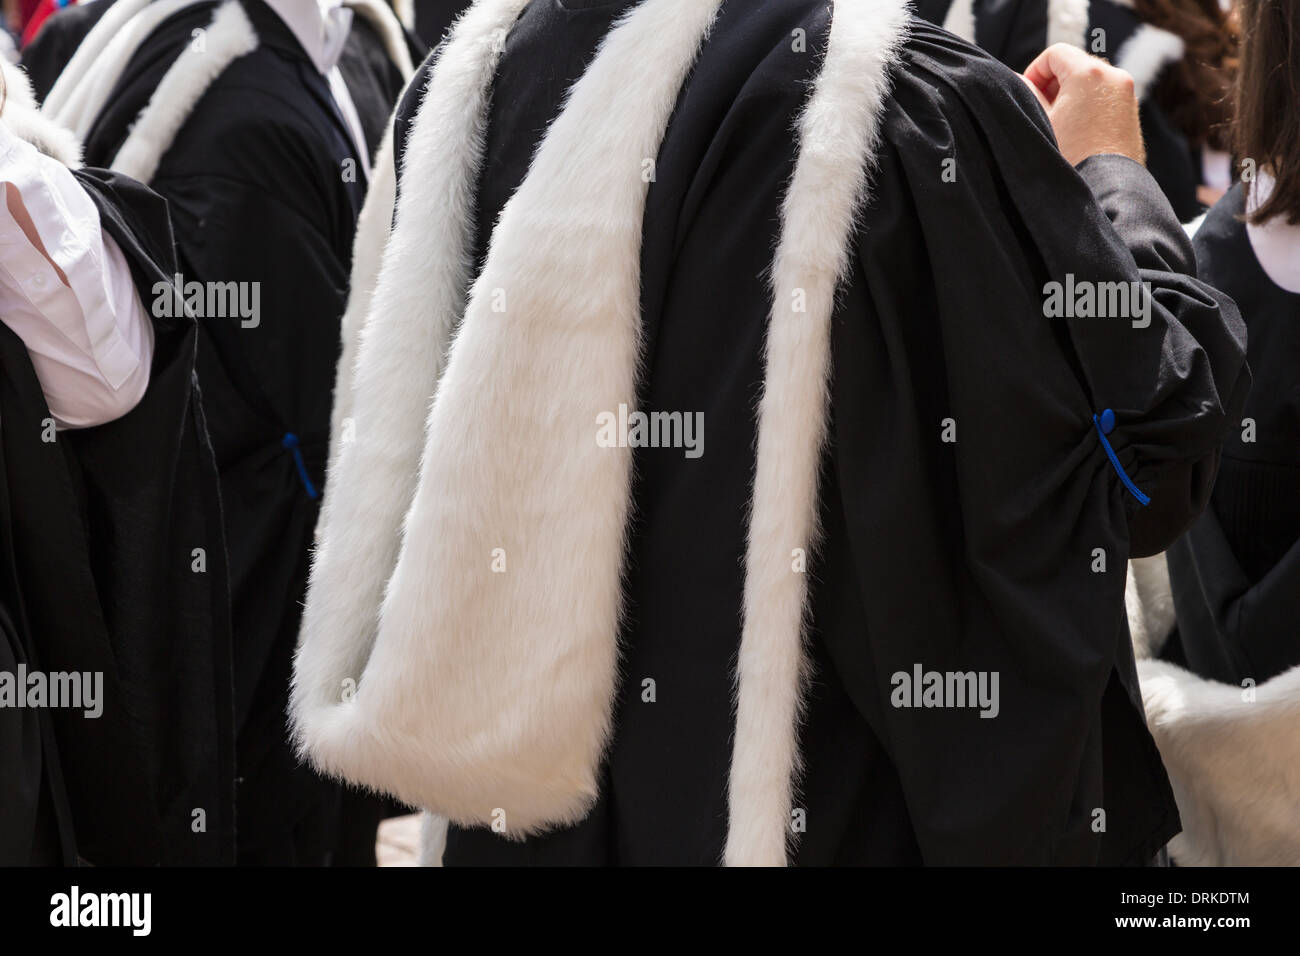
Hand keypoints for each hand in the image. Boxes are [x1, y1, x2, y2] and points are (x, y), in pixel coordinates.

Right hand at [1022, 44, 1145, 166]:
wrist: (1106, 187)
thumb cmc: (1072, 157)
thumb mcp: (1041, 121)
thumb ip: (1026, 93)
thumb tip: (1019, 80)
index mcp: (1089, 73)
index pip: (1055, 53)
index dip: (1035, 71)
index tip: (1028, 94)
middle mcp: (1113, 75)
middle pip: (1074, 64)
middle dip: (1053, 83)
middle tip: (1041, 110)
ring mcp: (1126, 92)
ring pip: (1090, 80)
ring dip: (1070, 94)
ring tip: (1059, 123)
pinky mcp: (1132, 110)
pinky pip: (1104, 95)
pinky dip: (1087, 104)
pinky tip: (1077, 131)